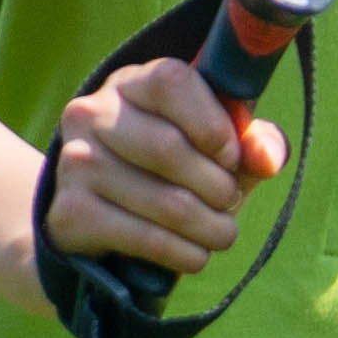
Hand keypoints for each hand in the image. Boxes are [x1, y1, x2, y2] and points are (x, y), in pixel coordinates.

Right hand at [35, 49, 286, 279]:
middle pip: (168, 148)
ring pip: (165, 202)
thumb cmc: (169, 171)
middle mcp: (90, 113)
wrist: (96, 219)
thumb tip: (267, 158)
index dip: (214, 123)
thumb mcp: (212, 146)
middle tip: (230, 203)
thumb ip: (250, 142)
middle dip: (217, 186)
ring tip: (222, 234)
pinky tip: (196, 255)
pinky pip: (146, 239)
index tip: (231, 157)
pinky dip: (184, 254)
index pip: (172, 82)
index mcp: (129, 83)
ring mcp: (75, 162)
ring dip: (210, 228)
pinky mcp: (70, 213)